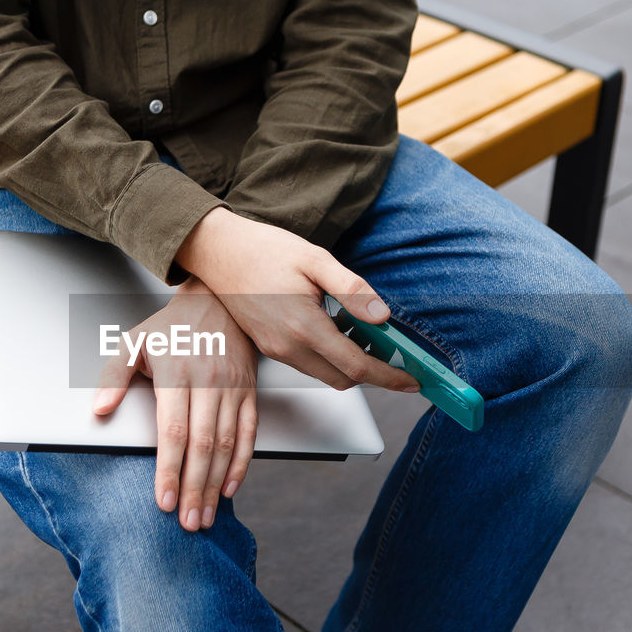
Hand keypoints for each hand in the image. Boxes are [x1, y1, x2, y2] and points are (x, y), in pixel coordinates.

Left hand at [93, 278, 257, 530]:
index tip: (162, 500)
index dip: (169, 469)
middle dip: (194, 488)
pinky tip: (229, 488)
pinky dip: (241, 464)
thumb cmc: (171, 328)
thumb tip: (98, 410)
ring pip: (225, 445)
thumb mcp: (133, 341)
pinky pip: (248, 434)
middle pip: (202, 446)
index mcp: (176, 374)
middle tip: (187, 523)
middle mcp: (208, 383)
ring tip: (204, 516)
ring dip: (215, 485)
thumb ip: (112, 376)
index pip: (174, 431)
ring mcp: (232, 389)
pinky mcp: (248, 393)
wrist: (218, 300)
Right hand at [175, 208, 419, 392]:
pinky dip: (329, 356)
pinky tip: (335, 327)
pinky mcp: (269, 348)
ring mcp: (276, 350)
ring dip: (350, 363)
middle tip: (393, 352)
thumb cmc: (264, 250)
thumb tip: (382, 316)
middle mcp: (287, 347)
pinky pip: (308, 364)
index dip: (389, 376)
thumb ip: (352, 290)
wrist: (220, 252)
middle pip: (343, 379)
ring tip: (363, 330)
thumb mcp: (316, 260)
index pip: (356, 366)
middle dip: (373, 373)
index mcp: (303, 327)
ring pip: (325, 374)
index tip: (411, 380)